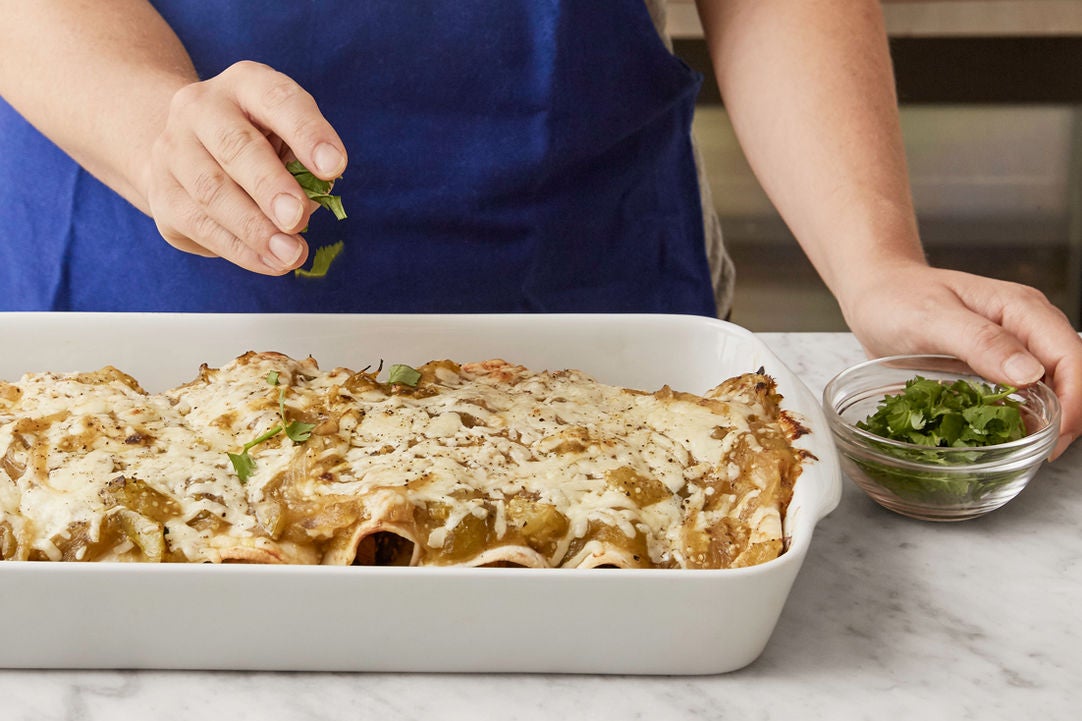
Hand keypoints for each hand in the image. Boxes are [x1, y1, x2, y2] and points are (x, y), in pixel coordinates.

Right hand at [145, 61, 346, 273]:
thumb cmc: (256, 141)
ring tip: (291, 254)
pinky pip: (200, 226)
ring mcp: (173, 150)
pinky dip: (241, 250)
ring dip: (255, 229)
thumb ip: (303, 161)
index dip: (307, 133)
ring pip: (211, 192)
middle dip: (270, 187)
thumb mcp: (285, 135)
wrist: (185, 147)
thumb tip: (311, 203)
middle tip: (298, 219)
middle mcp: (200, 108)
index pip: (277, 99)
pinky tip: (270, 263)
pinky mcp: (161, 194)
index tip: (334, 167)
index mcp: (245, 85)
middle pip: (234, 146)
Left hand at [840, 261, 1081, 459]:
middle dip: (1067, 416)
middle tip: (1041, 453)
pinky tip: (1001, 433)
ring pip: (1051, 387)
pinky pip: (1022, 392)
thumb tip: (1029, 373)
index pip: (1072, 355)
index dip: (1075, 399)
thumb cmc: (896, 298)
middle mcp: (1026, 326)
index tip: (1055, 436)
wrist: (876, 292)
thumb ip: (981, 341)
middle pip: (1071, 375)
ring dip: (1044, 418)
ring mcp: (1014, 346)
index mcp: (1021, 309)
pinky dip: (1019, 415)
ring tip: (1020, 448)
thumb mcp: (932, 318)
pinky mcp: (996, 364)